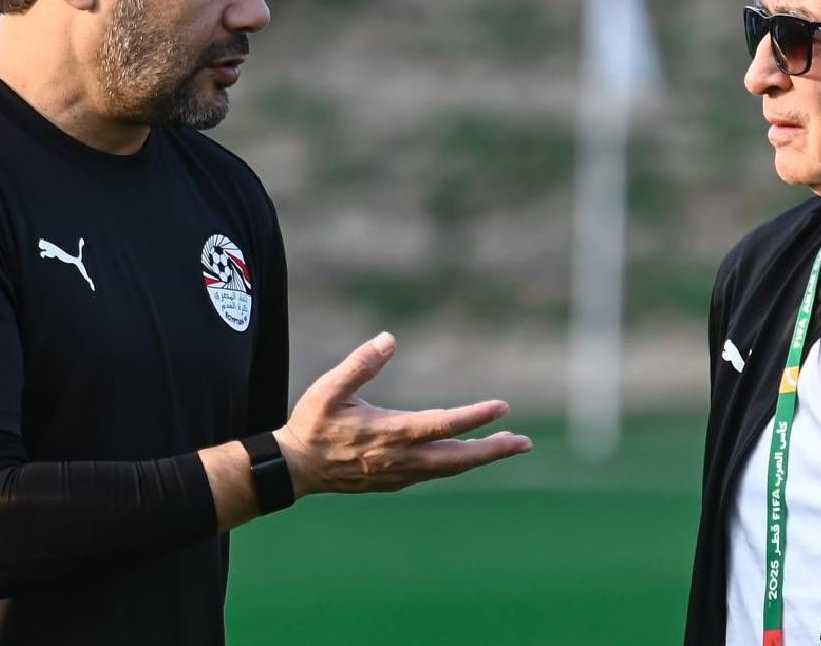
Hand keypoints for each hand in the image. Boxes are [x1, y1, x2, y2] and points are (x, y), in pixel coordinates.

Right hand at [273, 332, 531, 498]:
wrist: (295, 469)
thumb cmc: (312, 424)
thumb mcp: (328, 389)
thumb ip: (359, 364)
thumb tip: (389, 338)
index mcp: (390, 433)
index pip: (442, 425)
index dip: (474, 417)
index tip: (502, 407)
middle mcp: (401, 458)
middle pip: (458, 457)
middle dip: (494, 450)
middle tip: (525, 442)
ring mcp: (400, 474)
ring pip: (451, 468)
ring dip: (482, 457)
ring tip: (510, 445)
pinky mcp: (395, 482)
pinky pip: (437, 473)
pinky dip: (459, 464)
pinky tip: (470, 454)